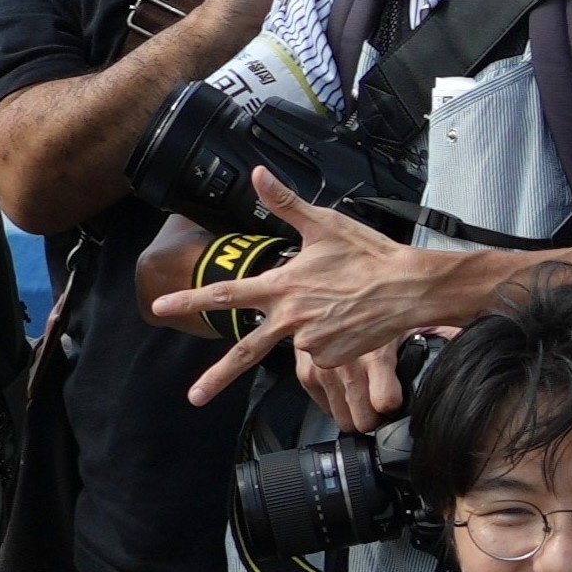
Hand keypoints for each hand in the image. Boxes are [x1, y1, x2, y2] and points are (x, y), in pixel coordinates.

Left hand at [147, 170, 457, 419]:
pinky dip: (330, 341)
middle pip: (246, 351)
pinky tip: (349, 322)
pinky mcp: (331, 358)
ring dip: (310, 327)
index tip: (161, 306)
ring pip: (297, 341)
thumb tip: (257, 174)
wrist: (411, 288)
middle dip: (217, 377)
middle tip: (194, 397)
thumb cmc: (369, 254)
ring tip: (340, 304)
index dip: (191, 299)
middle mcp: (290, 318)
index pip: (227, 294)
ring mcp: (310, 342)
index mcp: (282, 286)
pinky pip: (321, 354)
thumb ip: (284, 203)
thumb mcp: (323, 224)